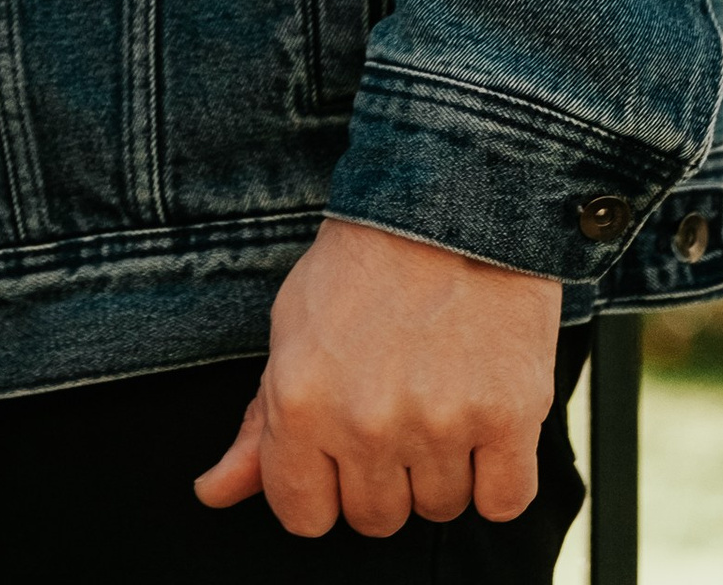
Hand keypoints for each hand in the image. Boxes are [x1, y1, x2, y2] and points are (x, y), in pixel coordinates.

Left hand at [193, 216, 562, 535]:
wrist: (448, 203)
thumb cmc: (363, 267)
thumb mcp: (290, 331)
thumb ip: (257, 424)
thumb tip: (214, 492)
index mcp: (300, 402)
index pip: (304, 516)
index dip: (322, 487)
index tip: (339, 453)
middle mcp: (366, 422)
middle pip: (376, 519)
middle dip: (383, 475)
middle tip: (394, 406)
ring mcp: (440, 425)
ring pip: (439, 510)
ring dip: (442, 469)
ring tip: (439, 395)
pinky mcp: (508, 419)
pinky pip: (503, 502)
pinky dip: (498, 475)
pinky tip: (483, 418)